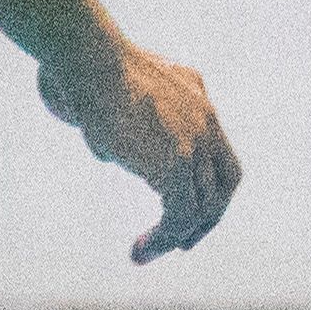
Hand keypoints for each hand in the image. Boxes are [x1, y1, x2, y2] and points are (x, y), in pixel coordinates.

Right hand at [40, 37, 240, 259]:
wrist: (89, 56)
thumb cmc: (87, 69)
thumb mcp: (120, 89)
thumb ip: (128, 117)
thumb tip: (111, 148)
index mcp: (198, 99)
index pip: (219, 155)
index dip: (210, 188)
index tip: (188, 211)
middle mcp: (206, 120)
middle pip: (223, 182)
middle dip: (205, 218)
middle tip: (181, 242)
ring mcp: (196, 139)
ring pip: (202, 204)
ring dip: (177, 236)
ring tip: (145, 253)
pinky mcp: (176, 161)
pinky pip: (181, 213)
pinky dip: (164, 237)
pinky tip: (140, 249)